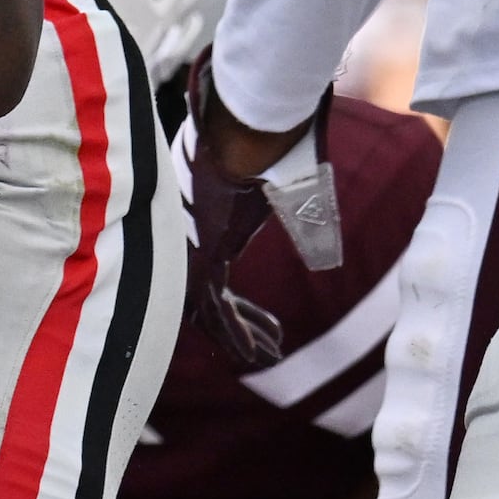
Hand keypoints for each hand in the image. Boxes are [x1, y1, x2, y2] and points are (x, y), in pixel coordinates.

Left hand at [176, 63, 339, 363]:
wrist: (239, 142)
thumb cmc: (257, 152)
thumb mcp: (276, 185)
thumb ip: (286, 198)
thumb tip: (308, 190)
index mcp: (203, 228)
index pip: (213, 277)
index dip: (239, 306)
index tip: (267, 324)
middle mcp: (191, 246)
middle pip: (210, 300)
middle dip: (242, 325)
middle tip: (270, 344)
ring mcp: (190, 258)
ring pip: (211, 314)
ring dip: (242, 337)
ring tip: (270, 356)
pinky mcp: (198, 266)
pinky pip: (216, 315)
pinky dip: (239, 337)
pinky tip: (260, 356)